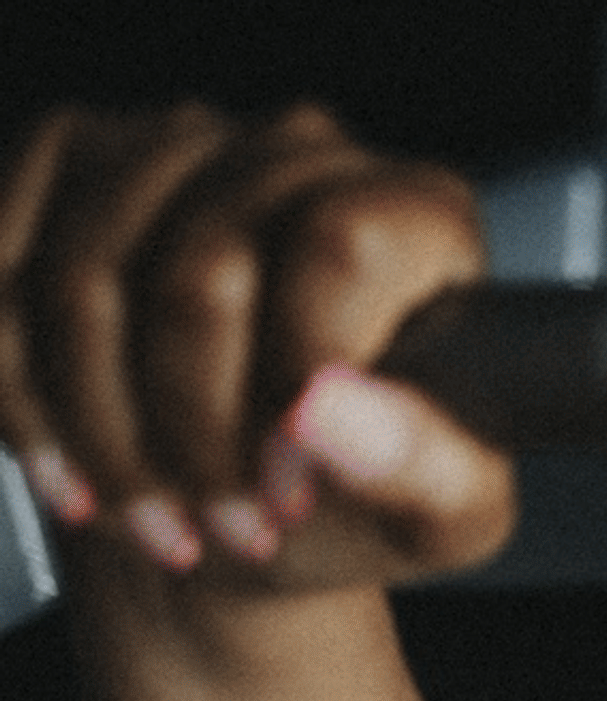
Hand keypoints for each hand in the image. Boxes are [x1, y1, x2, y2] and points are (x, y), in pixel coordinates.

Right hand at [1, 101, 511, 594]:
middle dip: (194, 439)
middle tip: (224, 529)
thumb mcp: (442, 509)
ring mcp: (175, 143)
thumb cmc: (359, 487)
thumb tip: (330, 416)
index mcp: (422, 216)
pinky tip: (72, 474)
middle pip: (197, 278)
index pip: (340, 249)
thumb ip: (421, 465)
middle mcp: (301, 150)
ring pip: (82, 284)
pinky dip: (22, 399)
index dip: (299, 384)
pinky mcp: (65, 161)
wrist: (248, 491)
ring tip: (153, 521)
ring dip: (102, 435)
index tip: (288, 494)